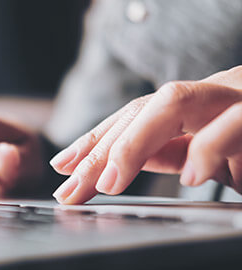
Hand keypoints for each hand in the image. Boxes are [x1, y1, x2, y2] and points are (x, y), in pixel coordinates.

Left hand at [50, 66, 241, 203]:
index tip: (62, 166)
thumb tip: (115, 165)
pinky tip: (191, 177)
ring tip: (109, 182)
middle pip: (138, 110)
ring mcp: (235, 99)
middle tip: (71, 189)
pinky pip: (232, 124)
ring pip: (173, 102)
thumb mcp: (206, 154)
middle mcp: (208, 94)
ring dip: (133, 144)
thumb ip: (166, 152)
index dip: (93, 140)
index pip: (130, 115)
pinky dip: (208, 149)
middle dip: (98, 151)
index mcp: (192, 105)